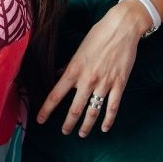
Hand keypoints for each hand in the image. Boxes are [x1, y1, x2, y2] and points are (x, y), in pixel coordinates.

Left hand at [36, 3, 142, 136]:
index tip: (40, 120)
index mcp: (74, 69)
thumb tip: (60, 75)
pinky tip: (104, 128)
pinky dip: (108, 120)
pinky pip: (113, 107)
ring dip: (86, 126)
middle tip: (65, 132)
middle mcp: (87, 79)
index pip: (56, 94)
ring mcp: (104, 83)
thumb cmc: (99, 34)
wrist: (122, 27)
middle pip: (74, 109)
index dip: (47, 109)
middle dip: (68, 124)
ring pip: (93, 112)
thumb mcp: (79, 49)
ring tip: (82, 134)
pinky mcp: (119, 84)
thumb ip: (70, 65)